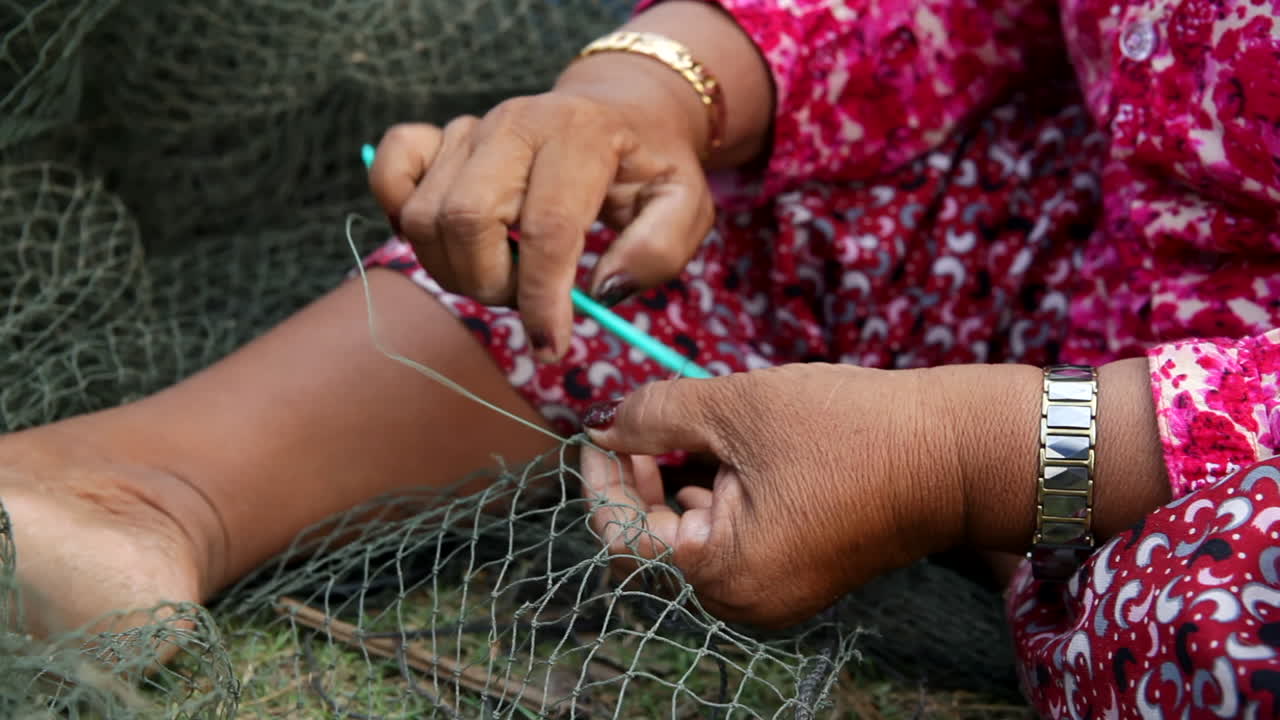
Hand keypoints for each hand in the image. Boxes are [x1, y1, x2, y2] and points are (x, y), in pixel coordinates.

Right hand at [367, 63, 713, 360]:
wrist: (621, 112)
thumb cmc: (651, 167)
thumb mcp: (685, 205)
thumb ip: (657, 251)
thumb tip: (599, 293)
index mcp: (581, 135)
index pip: (547, 227)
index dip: (542, 298)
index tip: (552, 348)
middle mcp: (516, 123)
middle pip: (466, 219)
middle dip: (491, 285)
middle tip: (526, 301)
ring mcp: (470, 127)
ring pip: (424, 215)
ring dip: (456, 269)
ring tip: (503, 275)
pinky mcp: (438, 135)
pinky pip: (390, 172)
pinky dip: (397, 213)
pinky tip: (446, 242)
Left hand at [579, 358, 1173, 627]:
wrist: (958, 454)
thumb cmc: (852, 429)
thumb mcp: (737, 405)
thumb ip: (655, 413)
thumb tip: (606, 424)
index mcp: (724, 573)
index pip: (624, 535)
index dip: (600, 479)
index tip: (594, 429)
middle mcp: (742, 602)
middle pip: (655, 541)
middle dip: (641, 476)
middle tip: (644, 420)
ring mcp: (771, 595)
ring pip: (690, 538)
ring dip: (677, 481)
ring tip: (694, 426)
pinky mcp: (794, 576)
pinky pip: (728, 540)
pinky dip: (713, 496)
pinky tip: (726, 452)